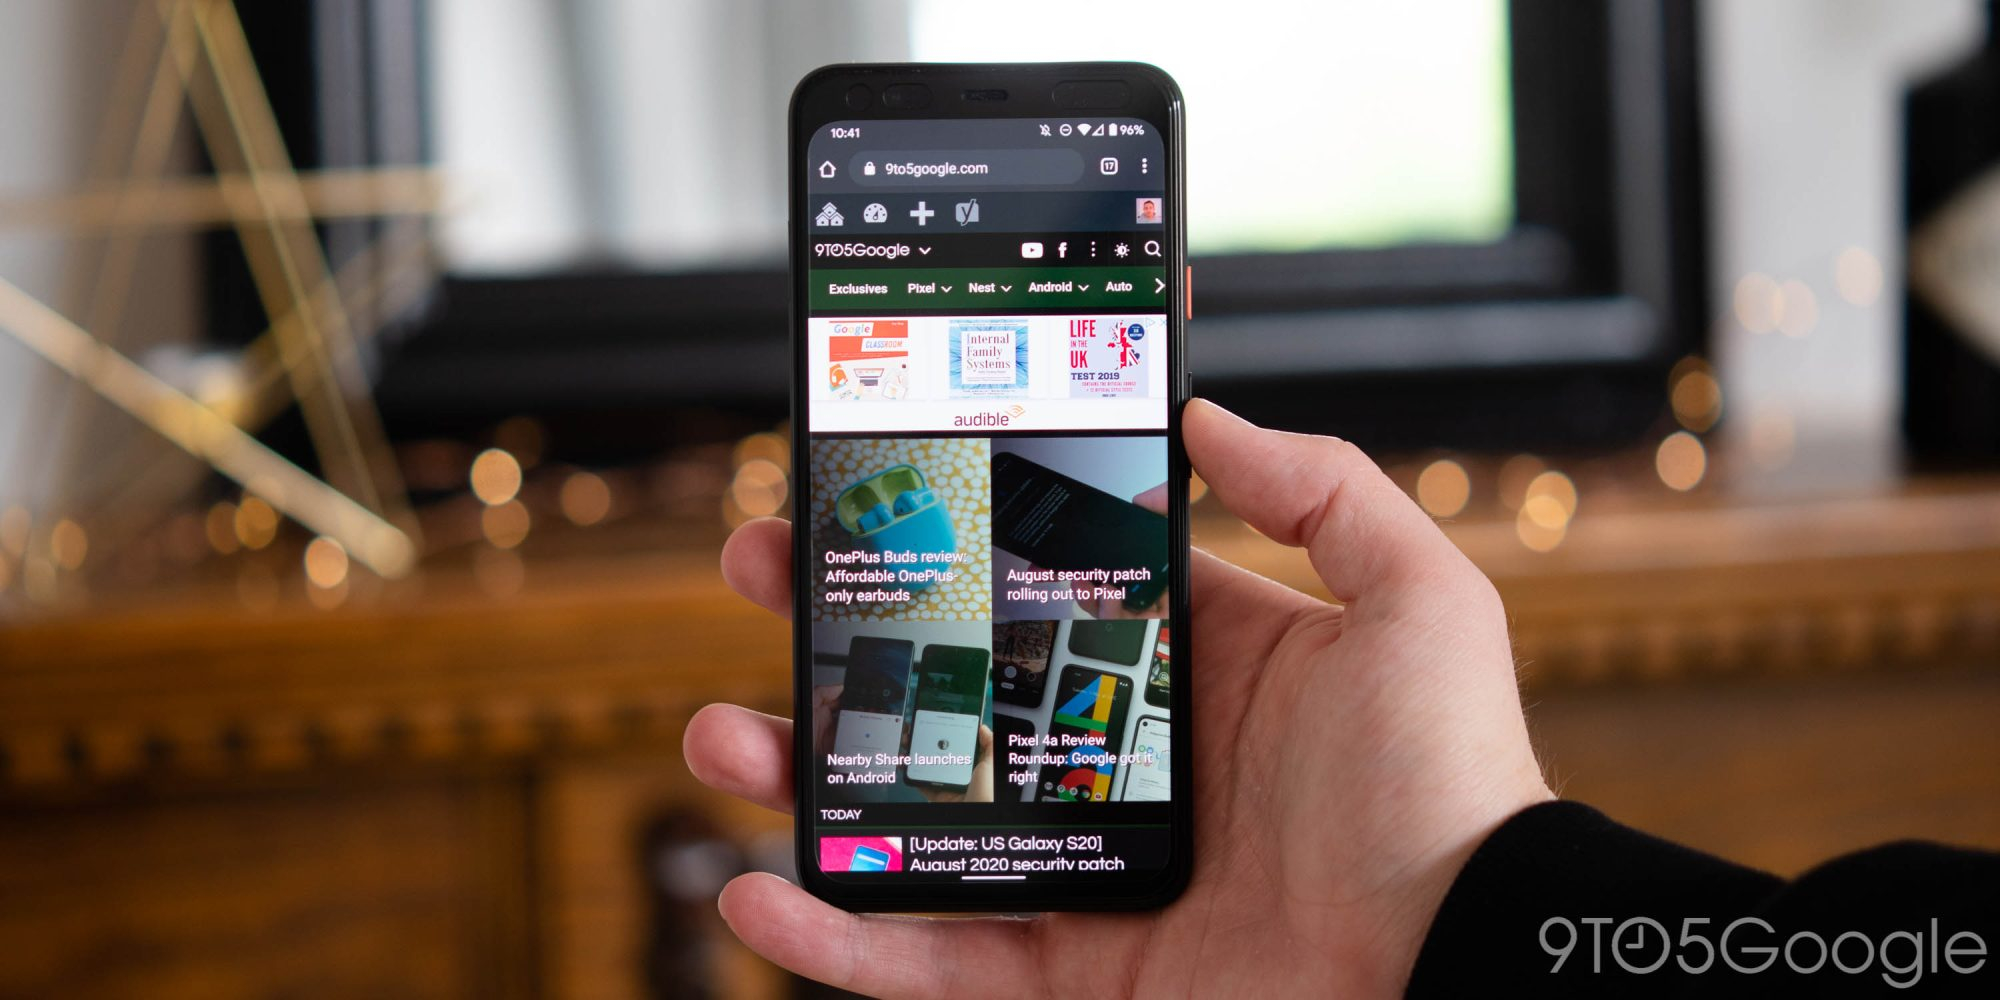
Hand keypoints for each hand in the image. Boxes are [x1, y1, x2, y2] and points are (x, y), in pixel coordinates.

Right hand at [686, 399, 1550, 996]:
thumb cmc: (1452, 786)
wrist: (1462, 968)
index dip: (946, 541)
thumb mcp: (1414, 601)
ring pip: (906, 820)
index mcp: (1181, 667)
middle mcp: (1116, 761)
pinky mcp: (1068, 972)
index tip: (867, 492)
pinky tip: (760, 894)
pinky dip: (834, 941)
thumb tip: (1205, 416)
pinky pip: (928, 960)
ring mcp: (1081, 868)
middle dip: (837, 635)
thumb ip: (1322, 489)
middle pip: (941, 690)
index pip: (1032, 585)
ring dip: (801, 779)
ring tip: (724, 734)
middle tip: (759, 578)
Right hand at [911, 724, 993, 803]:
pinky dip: (913, 776)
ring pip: (929, 768)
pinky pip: (922, 784)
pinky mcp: (938, 795)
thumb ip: (989, 745)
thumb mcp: (991, 763)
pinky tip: (907, 764)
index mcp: (974, 765)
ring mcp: (948, 784)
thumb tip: (983, 728)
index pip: (960, 745)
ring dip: (917, 757)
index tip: (936, 725)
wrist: (976, 815)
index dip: (948, 734)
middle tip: (916, 733)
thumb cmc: (988, 792)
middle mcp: (960, 774)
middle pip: (941, 755)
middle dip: (928, 743)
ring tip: (908, 745)